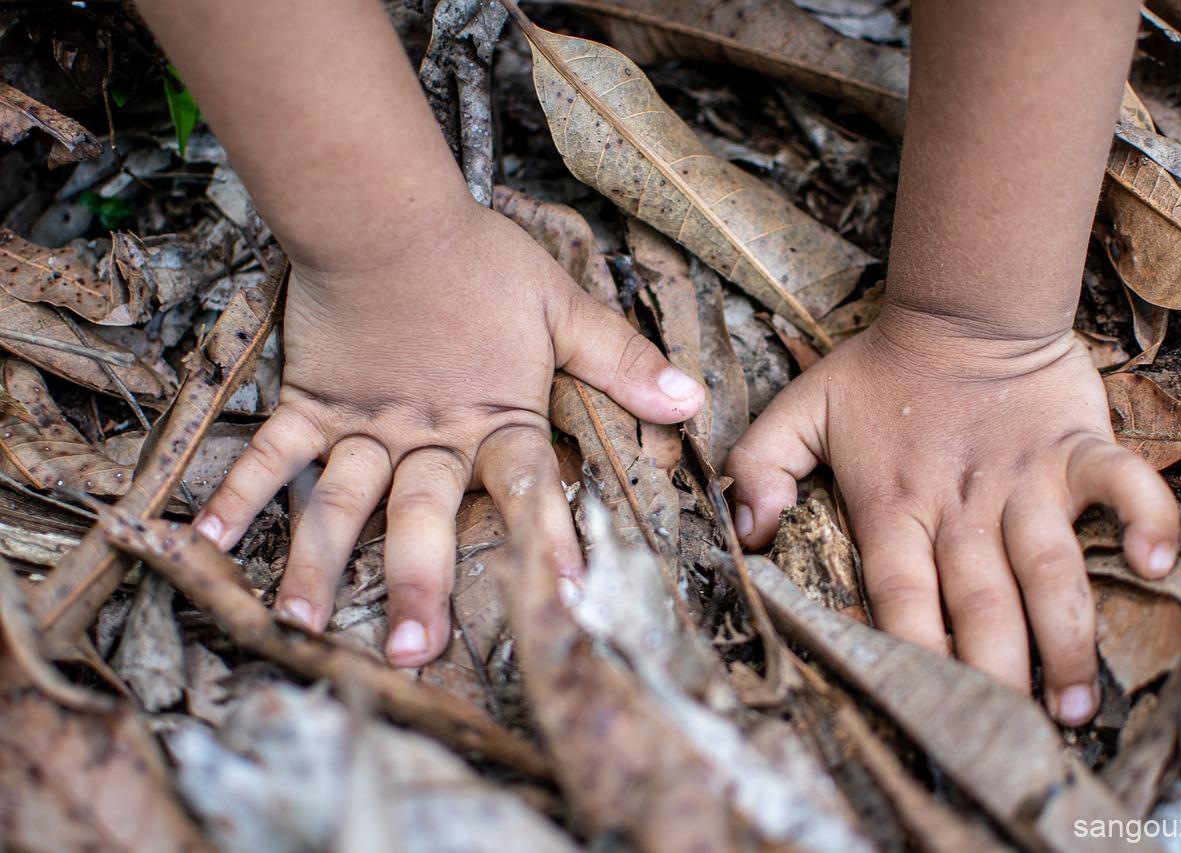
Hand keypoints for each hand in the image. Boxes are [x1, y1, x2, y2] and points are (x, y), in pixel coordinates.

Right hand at [194, 199, 703, 666]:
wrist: (390, 214)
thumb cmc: (479, 260)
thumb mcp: (564, 306)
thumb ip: (620, 361)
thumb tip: (691, 402)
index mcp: (495, 415)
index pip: (527, 487)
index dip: (549, 541)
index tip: (559, 602)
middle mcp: (428, 434)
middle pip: (425, 516)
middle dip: (421, 585)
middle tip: (415, 654)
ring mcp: (364, 423)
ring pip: (343, 501)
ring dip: (323, 562)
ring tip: (302, 624)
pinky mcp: (314, 401)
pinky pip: (273, 453)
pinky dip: (240, 493)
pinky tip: (208, 541)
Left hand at [725, 304, 1178, 724]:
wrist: (960, 309)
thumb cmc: (881, 372)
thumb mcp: (801, 412)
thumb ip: (759, 466)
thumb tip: (747, 529)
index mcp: (893, 505)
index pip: (898, 593)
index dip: (911, 650)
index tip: (922, 710)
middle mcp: (960, 505)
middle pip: (978, 601)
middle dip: (994, 672)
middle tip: (1010, 737)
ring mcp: (1022, 477)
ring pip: (1048, 566)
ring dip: (1065, 634)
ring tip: (1075, 704)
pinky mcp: (1074, 447)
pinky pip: (1119, 483)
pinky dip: (1143, 517)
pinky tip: (1155, 564)